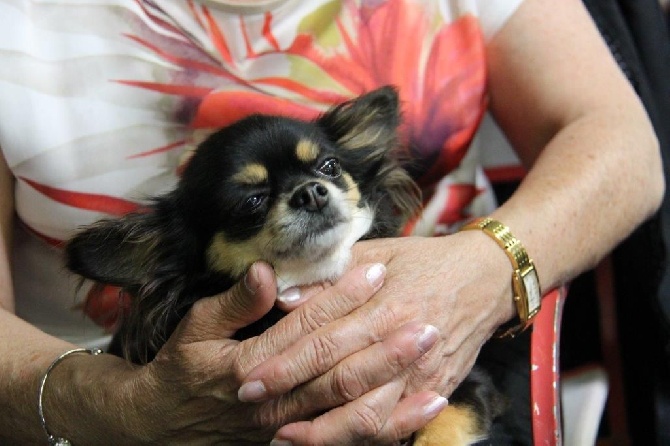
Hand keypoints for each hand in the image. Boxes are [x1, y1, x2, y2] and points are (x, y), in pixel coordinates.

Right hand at [129, 261, 443, 443]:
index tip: (377, 272)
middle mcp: (277, 402)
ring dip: (394, 381)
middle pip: (340, 370)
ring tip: (431, 354)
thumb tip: (270, 272)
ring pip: (352, 408)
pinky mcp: (300, 443)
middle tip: (424, 316)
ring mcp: (291, 428)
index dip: (343, 299)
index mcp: (252, 366)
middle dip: (384, 344)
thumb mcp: (195, 329)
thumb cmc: (180, 371)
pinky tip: (425, 405)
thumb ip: (236, 303)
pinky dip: (393, 424)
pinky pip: (353, 439)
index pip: (309, 328)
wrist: (161, 427)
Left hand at [242, 233, 516, 443]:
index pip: (324, 336)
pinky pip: (397, 425)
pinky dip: (364, 438)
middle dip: (292, 395)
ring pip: (368, 414)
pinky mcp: (434, 390)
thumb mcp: (376, 252)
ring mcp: (421, 372)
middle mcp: (403, 341)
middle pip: (340, 377)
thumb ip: (330, 276)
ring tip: (284, 436)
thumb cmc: (424, 261)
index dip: (284, 358)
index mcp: (385, 302)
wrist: (485, 279)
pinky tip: (335, 441)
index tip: (248, 374)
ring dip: (324, 431)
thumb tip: (285, 298)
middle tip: (251, 405)